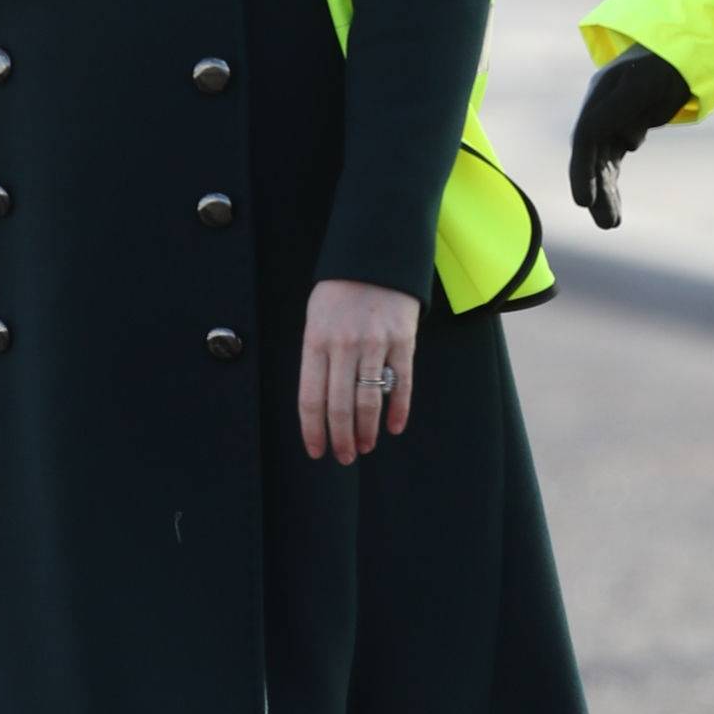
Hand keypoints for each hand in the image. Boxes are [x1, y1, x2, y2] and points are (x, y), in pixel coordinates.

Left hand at [298, 279, 418, 465]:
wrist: (375, 256)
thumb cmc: (339, 293)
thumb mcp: (315, 320)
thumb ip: (317, 358)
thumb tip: (320, 404)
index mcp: (316, 342)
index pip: (310, 398)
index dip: (313, 430)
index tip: (316, 451)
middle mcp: (344, 346)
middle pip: (340, 406)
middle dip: (341, 439)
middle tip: (343, 458)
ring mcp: (375, 344)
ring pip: (370, 400)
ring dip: (367, 431)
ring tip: (364, 447)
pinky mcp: (403, 341)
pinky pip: (402, 384)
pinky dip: (398, 410)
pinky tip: (393, 427)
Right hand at [569, 49, 691, 229]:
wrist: (676, 55)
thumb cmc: (664, 66)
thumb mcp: (646, 84)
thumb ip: (627, 107)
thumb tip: (622, 143)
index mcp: (600, 96)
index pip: (587, 136)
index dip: (582, 169)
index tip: (583, 200)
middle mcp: (599, 112)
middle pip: (591, 156)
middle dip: (596, 190)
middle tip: (606, 223)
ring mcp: (608, 124)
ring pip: (601, 165)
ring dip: (604, 195)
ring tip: (610, 225)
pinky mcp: (619, 135)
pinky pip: (611, 166)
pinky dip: (611, 188)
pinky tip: (614, 210)